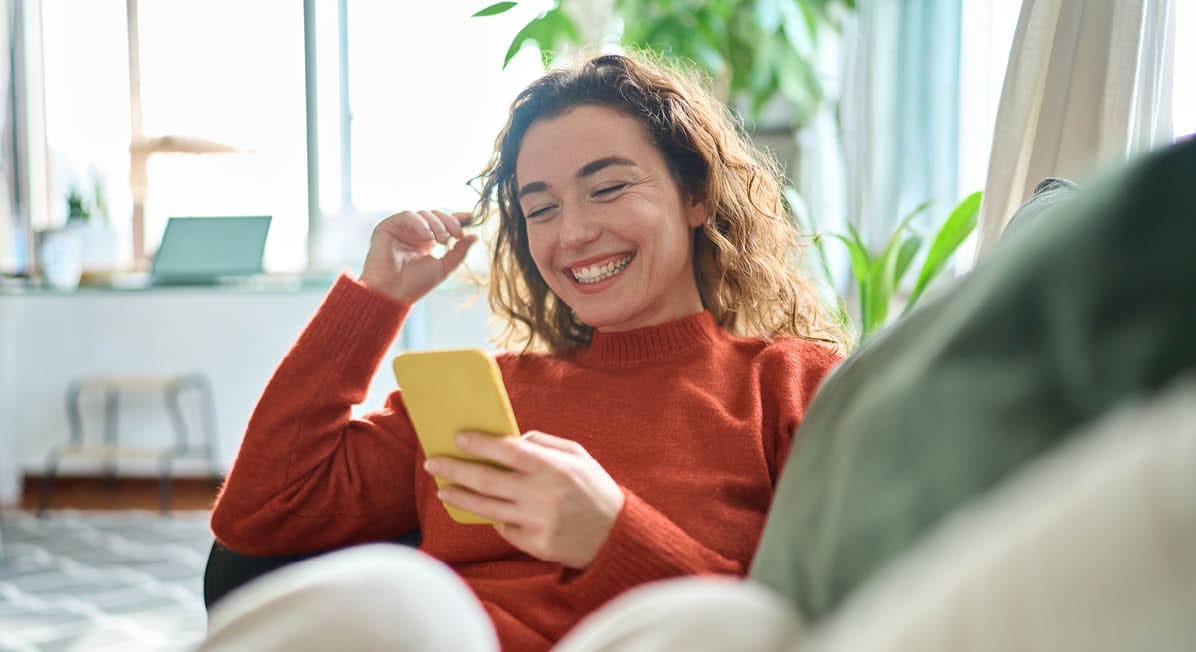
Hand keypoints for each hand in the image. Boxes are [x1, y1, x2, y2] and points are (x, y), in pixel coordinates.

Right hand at [359, 210, 476, 303]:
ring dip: (437, 224)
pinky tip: (428, 236)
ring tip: (442, 240)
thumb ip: (459, 252)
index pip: (442, 223)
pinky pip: (407, 216)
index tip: (471, 217)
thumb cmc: (414, 285)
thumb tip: (474, 236)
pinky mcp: (388, 227)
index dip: (456, 218)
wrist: (392, 293)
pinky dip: (420, 223)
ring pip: (424, 214)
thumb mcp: (443, 267)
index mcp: (426, 241)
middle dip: (449, 222)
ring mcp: (401, 229)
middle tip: (457, 235)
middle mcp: (414, 233)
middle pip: (435, 215)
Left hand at [425, 431, 625, 568]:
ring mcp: (535, 521)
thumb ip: (546, 443)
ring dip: (459, 497)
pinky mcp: (533, 544)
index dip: (479, 443)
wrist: (616, 536)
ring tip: (443, 490)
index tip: (458, 438)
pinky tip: (485, 511)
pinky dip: (493, 518)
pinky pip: (503, 528)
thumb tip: (514, 438)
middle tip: (433, 463)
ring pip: (485, 508)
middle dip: (455, 469)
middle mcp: (540, 494)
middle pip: (485, 480)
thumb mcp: (579, 456)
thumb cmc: (595, 489)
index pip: (506, 450)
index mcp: (551, 467)